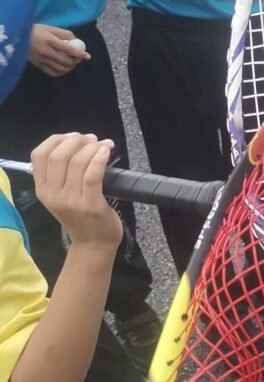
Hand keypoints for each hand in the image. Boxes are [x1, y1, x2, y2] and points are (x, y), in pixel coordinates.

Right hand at [28, 25, 89, 76]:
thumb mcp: (49, 28)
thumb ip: (64, 34)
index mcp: (50, 41)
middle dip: (76, 61)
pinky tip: (64, 69)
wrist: (17, 36)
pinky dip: (61, 72)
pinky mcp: (38, 65)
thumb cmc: (34, 30)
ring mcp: (42, 60)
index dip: (80, 54)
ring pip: (61, 69)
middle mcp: (46, 52)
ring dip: (70, 67)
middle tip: (79, 58)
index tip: (87, 56)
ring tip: (73, 63)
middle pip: (66, 61)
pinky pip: (52, 72)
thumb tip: (76, 40)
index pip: (69, 50)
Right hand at [31, 134, 121, 249]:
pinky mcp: (91, 205)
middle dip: (77, 141)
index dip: (57, 139)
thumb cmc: (80, 216)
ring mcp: (71, 201)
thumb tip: (77, 142)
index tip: (74, 137)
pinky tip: (106, 152)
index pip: (39, 155)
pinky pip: (93, 175)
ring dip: (93, 148)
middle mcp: (53, 194)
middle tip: (92, 140)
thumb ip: (61, 173)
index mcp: (42, 189)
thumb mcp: (61, 196)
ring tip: (104, 145)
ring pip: (78, 162)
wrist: (93, 244)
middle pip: (59, 155)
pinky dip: (100, 159)